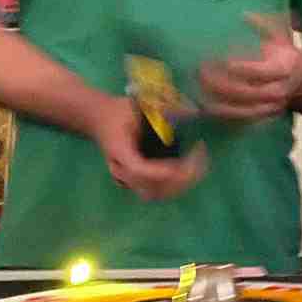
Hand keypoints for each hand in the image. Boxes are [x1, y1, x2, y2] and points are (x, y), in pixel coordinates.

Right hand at [88, 95, 206, 199]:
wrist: (100, 120)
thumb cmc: (119, 112)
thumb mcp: (134, 107)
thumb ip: (158, 111)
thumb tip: (190, 111)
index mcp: (119, 151)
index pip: (137, 169)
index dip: (160, 171)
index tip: (182, 165)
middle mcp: (121, 170)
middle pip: (150, 188)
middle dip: (178, 180)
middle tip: (200, 159)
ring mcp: (127, 179)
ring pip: (156, 194)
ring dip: (180, 185)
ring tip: (200, 166)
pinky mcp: (136, 181)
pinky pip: (157, 191)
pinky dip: (175, 186)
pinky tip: (191, 171)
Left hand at [198, 14, 301, 121]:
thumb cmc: (285, 53)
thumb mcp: (280, 35)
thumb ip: (263, 25)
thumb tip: (243, 14)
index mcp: (283, 68)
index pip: (259, 71)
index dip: (240, 68)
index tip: (220, 60)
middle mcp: (278, 90)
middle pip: (246, 92)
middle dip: (220, 84)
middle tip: (199, 73)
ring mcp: (270, 106)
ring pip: (240, 109)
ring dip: (216, 101)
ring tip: (196, 90)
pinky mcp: (263, 116)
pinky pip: (239, 118)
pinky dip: (221, 113)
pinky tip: (203, 106)